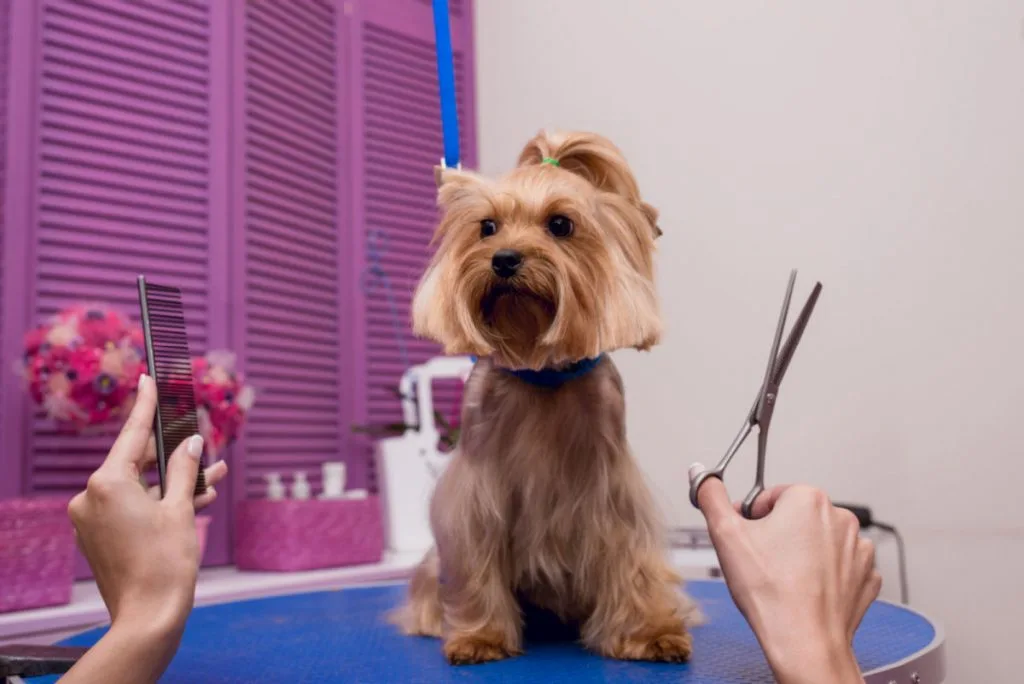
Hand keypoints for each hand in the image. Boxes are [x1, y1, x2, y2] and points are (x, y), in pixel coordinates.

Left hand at [64, 374, 227, 683]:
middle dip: (171, 455)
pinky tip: (195, 498)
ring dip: (172, 481)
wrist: (148, 615)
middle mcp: (90, 497)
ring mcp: (91, 519)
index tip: (148, 378)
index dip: (146, 405)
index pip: (132, 434)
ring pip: (138, 486)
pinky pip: (131, 506)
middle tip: (199, 440)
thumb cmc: (165, 563)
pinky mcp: (98, 536)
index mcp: (106, 483)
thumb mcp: (182, 509)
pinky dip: (158, 501)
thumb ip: (185, 470)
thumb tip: (191, 444)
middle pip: (135, 461)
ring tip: (211, 474)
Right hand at [690, 466, 879, 683]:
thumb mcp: (725, 535)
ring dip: (802, 554)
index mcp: (807, 499)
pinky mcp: (866, 576)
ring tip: (785, 580)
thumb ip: (711, 497)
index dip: (752, 520)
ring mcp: (858, 548)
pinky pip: (840, 566)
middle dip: (778, 535)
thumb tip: (703, 476)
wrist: (804, 642)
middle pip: (796, 517)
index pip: (770, 498)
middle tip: (763, 563)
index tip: (748, 542)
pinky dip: (825, 575)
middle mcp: (840, 517)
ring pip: (818, 541)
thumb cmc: (770, 593)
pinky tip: (806, 590)